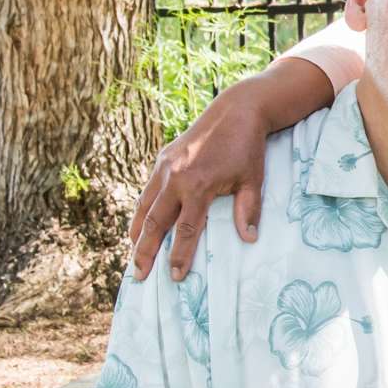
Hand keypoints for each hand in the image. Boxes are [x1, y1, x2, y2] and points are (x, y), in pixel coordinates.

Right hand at [127, 72, 286, 278]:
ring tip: (133, 255)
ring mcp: (165, 167)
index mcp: (197, 186)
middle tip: (138, 275)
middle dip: (144, 251)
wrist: (235, 111)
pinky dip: (141, 211)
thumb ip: (249, 210)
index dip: (179, 255)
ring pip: (144, 206)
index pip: (184, 230)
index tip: (175, 277)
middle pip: (153, 222)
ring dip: (136, 232)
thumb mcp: (253, 180)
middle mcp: (174, 178)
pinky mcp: (162, 159)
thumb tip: (248, 239)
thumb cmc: (247, 148)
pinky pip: (148, 192)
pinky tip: (140, 225)